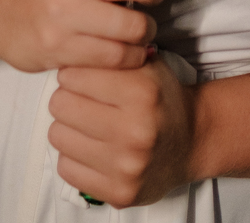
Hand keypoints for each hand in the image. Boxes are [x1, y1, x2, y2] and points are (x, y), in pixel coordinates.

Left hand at [48, 58, 195, 208]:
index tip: (79, 78)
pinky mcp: (119, 193)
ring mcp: (127, 166)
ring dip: (67, 128)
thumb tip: (69, 55)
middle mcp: (135, 131)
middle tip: (80, 100)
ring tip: (85, 125)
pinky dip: (73, 157)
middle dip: (66, 98)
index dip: (72, 73)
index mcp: (142, 93)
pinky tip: (90, 149)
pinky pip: (66, 169)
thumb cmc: (161, 100)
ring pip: (58, 136)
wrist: (191, 142)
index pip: (72, 76)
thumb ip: (110, 55)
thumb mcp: (145, 65)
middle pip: (60, 105)